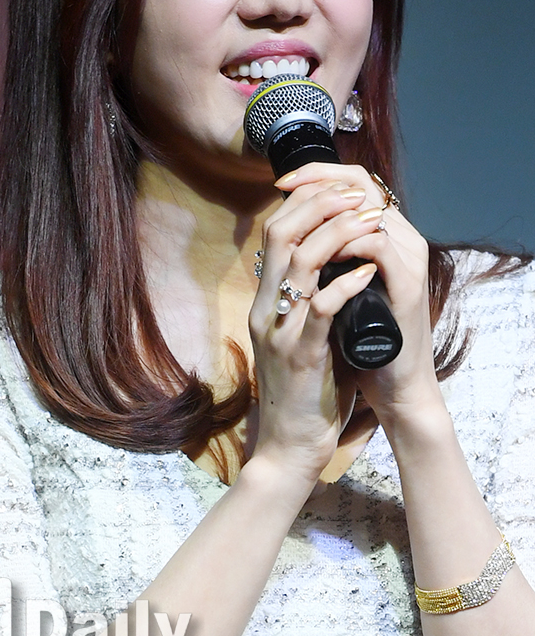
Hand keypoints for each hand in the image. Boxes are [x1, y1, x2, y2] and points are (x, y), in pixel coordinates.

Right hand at [273, 164, 440, 427]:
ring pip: (301, 262)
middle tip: (355, 194)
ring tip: (370, 221)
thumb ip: (306, 299)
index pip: (275, 230)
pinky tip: (368, 272)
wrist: (290, 446)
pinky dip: (346, 284)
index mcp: (265, 300)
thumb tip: (334, 260)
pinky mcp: (302, 357)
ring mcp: (281, 331)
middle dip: (320, 203)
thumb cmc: (305, 389)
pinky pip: (321, 309)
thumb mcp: (298, 334)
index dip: (305, 200)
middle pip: (281, 233)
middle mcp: (267, 309)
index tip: (340, 188)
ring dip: (338, 233)